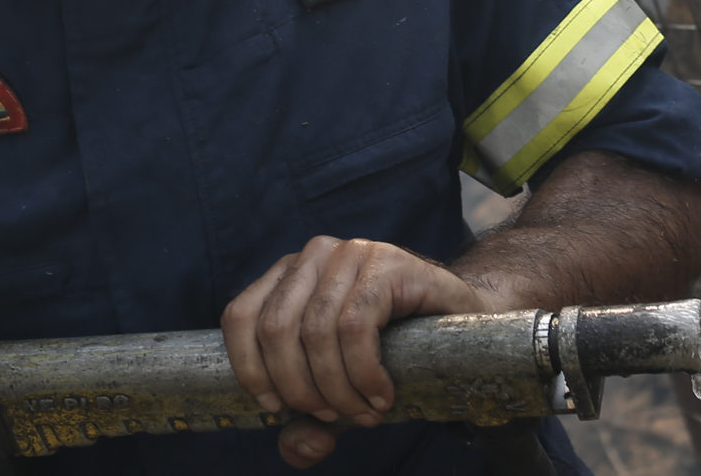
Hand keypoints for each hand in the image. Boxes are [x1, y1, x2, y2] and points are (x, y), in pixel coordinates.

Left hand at [220, 236, 485, 468]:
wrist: (461, 321)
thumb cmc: (391, 355)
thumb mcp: (340, 393)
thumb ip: (308, 426)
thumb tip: (300, 447)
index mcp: (289, 276)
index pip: (239, 317)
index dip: (250, 370)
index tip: (277, 409)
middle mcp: (314, 256)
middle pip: (275, 329)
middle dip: (300, 389)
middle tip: (333, 418)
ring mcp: (351, 253)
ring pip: (316, 331)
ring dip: (338, 389)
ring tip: (364, 414)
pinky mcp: (388, 263)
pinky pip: (356, 327)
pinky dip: (364, 374)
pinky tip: (382, 396)